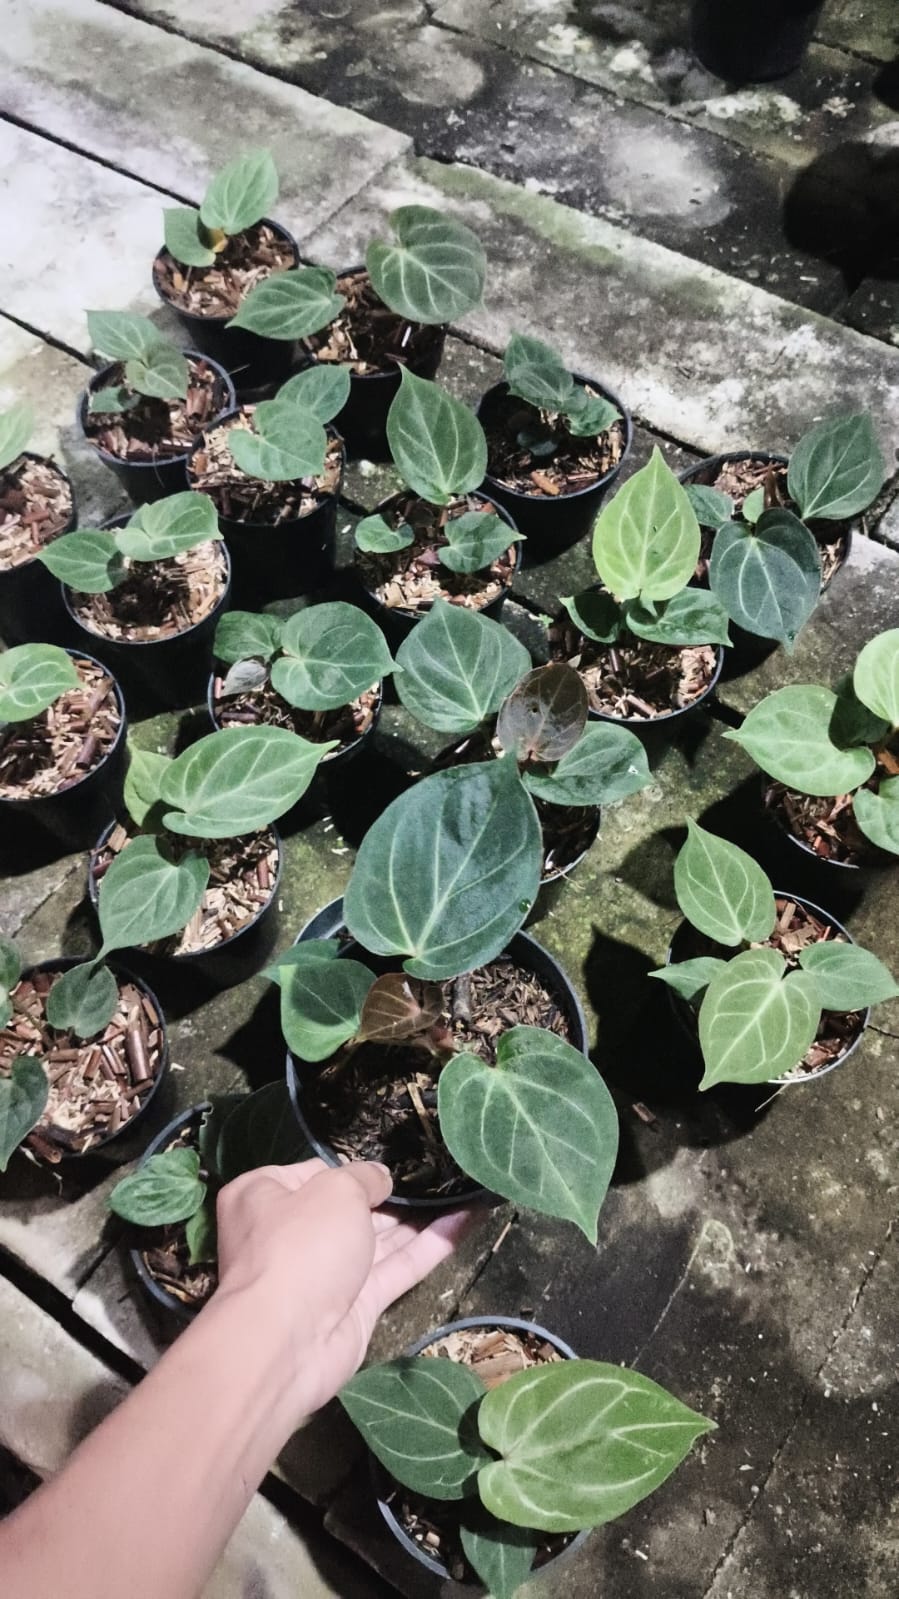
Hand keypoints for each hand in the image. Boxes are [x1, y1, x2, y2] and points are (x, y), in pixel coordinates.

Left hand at [215, 1159, 474, 1415]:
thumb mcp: (335, 1190)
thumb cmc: (300, 1247)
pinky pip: (397, 1266)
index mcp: (265, 1196)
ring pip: (379, 1238)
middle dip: (391, 1194)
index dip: (352, 1167)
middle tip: (437, 1172)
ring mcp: (326, 1272)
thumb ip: (365, 1177)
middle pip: (350, 1207)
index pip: (314, 1172)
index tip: (390, 1158)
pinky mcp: (356, 1304)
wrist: (286, 1343)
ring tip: (461, 1190)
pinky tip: (465, 1219)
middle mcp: (292, 1232)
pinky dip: (430, 1245)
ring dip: (419, 1218)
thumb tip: (380, 1178)